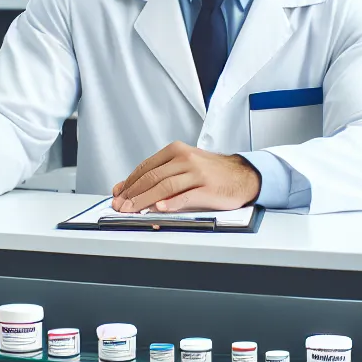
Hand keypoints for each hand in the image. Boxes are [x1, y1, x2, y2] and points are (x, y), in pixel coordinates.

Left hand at [110, 142, 260, 212]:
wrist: (243, 175)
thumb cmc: (211, 172)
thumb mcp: (185, 165)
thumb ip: (161, 173)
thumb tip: (130, 187)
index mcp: (176, 151)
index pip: (146, 167)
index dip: (129, 182)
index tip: (118, 194)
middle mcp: (186, 159)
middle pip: (152, 177)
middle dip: (132, 194)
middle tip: (120, 205)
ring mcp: (197, 174)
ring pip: (165, 187)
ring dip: (145, 201)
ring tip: (132, 210)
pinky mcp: (208, 189)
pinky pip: (186, 197)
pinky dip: (171, 203)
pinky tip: (159, 209)